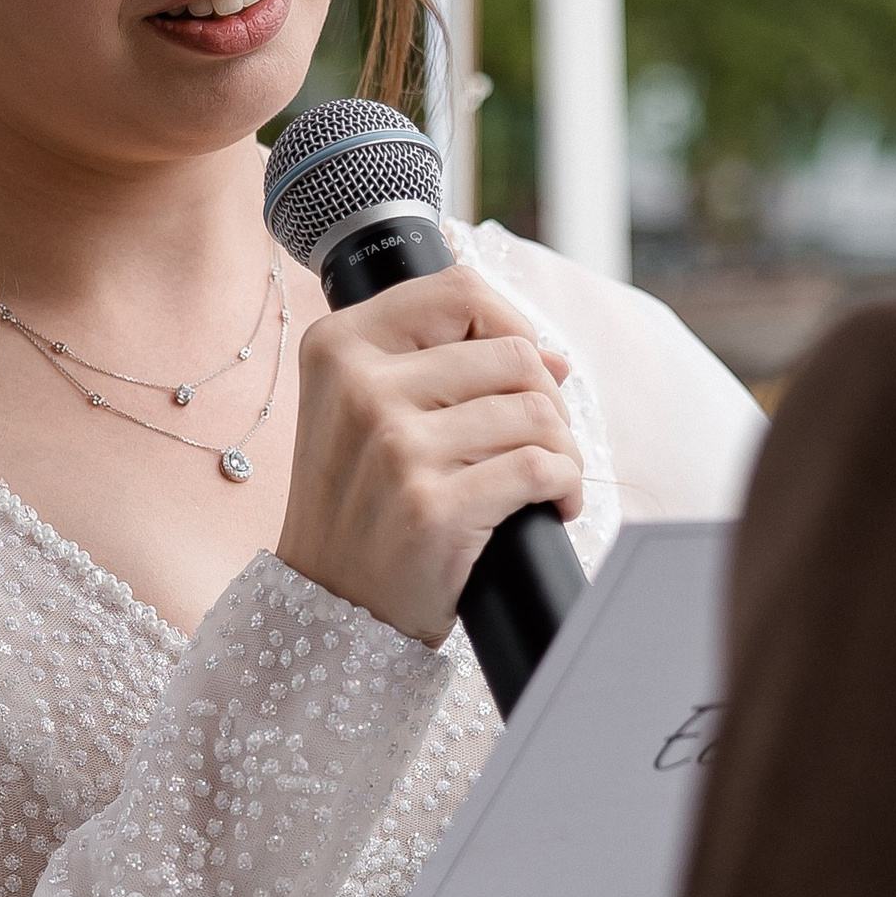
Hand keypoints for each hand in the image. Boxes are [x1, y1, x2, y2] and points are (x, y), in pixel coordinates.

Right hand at [275, 268, 582, 646]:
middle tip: (539, 443)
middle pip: (513, 356)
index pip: (459, 291)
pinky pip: (541, 468)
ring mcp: (395, 448)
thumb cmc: (361, 505)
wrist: (329, 605)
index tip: (516, 374)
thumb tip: (552, 358)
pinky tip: (552, 506)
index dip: (510, 326)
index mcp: (337, 347)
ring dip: (562, 450)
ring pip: (537, 413)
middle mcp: (360, 388)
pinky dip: (565, 487)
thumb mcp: (367, 415)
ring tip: (546, 481)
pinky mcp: (432, 507)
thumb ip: (444, 368)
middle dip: (547, 401)